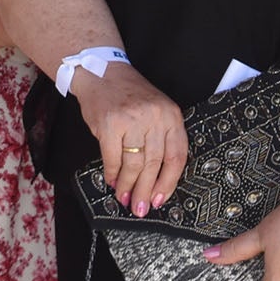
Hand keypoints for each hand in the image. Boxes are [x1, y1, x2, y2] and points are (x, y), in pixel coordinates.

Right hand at [72, 64, 186, 216]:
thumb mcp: (156, 111)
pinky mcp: (109, 124)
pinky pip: (112, 157)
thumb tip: (156, 180)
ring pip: (134, 163)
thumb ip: (161, 138)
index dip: (169, 182)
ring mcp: (132, 120)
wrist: (102, 72)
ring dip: (128, 186)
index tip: (161, 200)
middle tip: (141, 208)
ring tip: (125, 198)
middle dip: (147, 190)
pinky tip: (112, 181)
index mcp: (171, 115)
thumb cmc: (130, 95)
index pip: (177, 156)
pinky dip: (112, 173)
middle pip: (155, 163)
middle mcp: (155, 117)